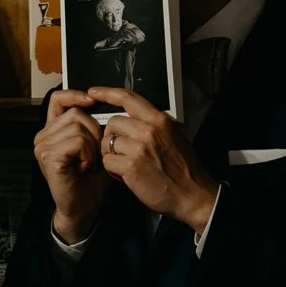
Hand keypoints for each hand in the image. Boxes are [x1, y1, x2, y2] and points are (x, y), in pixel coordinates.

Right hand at [34, 90, 107, 243]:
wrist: (83, 209)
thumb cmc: (89, 181)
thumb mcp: (93, 147)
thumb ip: (91, 126)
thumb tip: (98, 102)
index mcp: (51, 131)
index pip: (58, 99)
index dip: (75, 95)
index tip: (91, 100)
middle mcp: (42, 137)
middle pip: (76, 114)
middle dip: (94, 132)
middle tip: (92, 156)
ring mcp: (43, 147)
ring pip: (79, 127)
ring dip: (93, 147)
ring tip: (88, 164)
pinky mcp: (49, 157)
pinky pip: (78, 142)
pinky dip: (88, 156)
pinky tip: (84, 169)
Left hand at [90, 88, 218, 230]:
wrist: (192, 195)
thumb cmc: (183, 168)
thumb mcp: (175, 136)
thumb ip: (155, 124)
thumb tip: (135, 116)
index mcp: (160, 120)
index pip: (128, 97)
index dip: (107, 92)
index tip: (94, 92)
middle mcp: (149, 130)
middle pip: (113, 122)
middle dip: (112, 136)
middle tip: (122, 151)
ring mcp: (139, 148)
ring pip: (107, 142)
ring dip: (111, 154)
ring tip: (125, 164)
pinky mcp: (131, 166)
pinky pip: (107, 161)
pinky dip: (112, 170)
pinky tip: (125, 175)